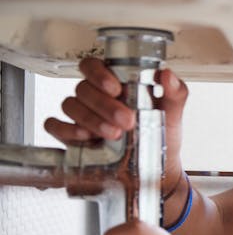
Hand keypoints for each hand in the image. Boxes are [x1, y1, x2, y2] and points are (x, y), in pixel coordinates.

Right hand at [44, 57, 188, 194]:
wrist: (158, 168)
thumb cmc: (162, 134)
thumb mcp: (173, 112)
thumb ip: (175, 92)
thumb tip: (166, 75)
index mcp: (116, 84)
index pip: (93, 66)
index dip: (99, 73)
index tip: (116, 89)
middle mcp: (95, 97)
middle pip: (83, 88)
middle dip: (104, 104)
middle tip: (127, 120)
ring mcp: (82, 116)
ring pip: (70, 105)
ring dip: (90, 119)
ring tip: (113, 134)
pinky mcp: (72, 137)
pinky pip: (54, 126)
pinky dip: (65, 129)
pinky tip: (85, 137)